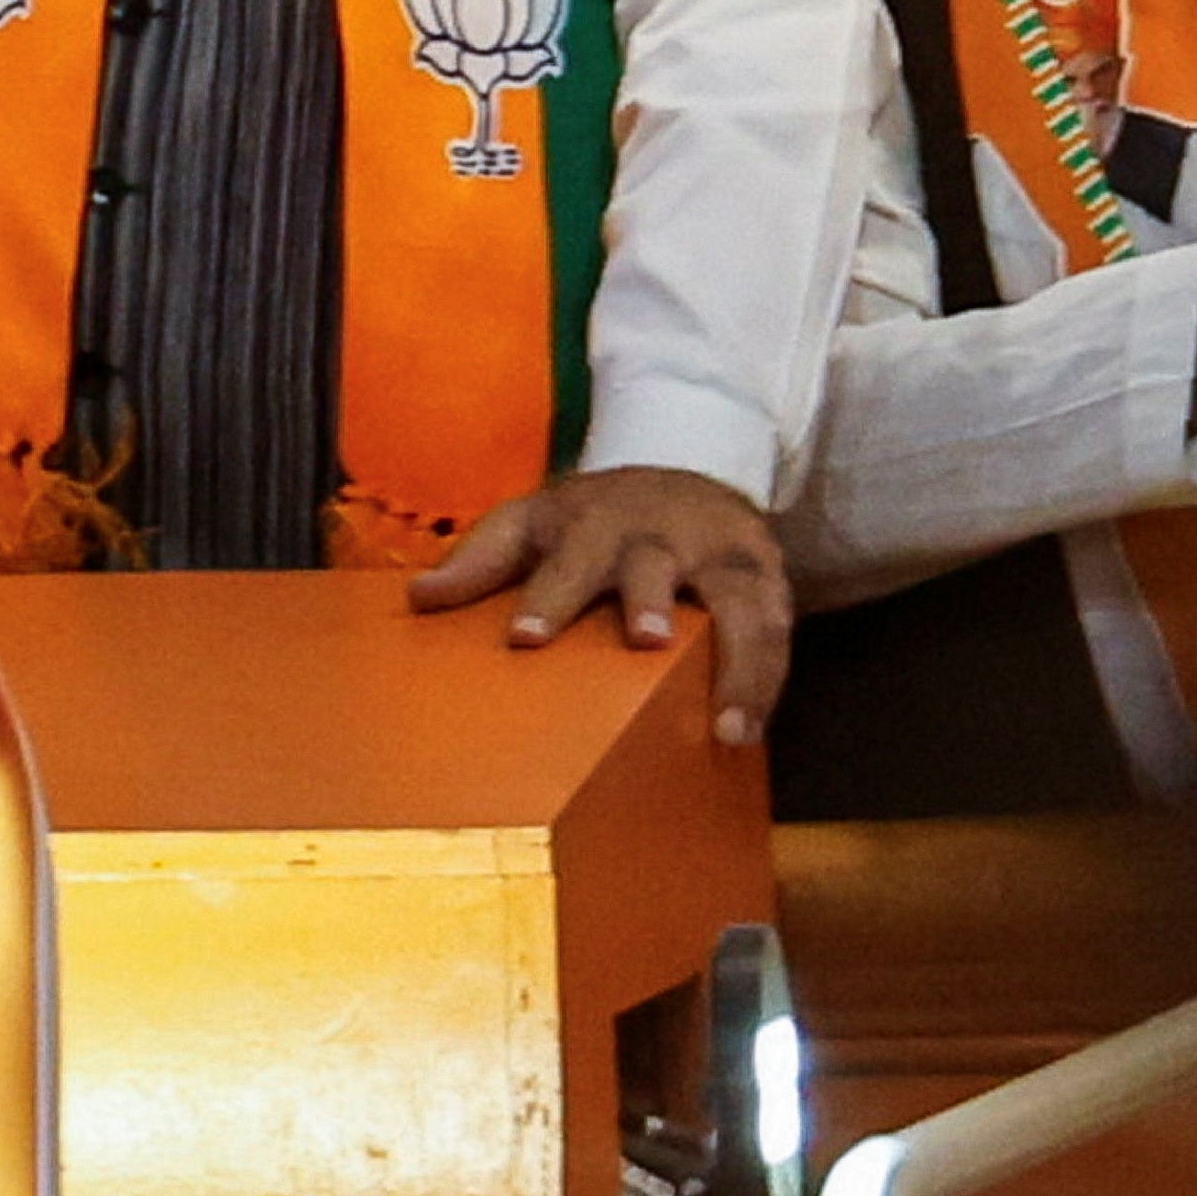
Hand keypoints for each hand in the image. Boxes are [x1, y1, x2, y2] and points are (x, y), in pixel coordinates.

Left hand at [411, 468, 793, 746]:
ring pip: (738, 601)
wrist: (686, 465)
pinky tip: (751, 730)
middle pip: (654, 565)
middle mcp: (659, 535)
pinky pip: (777, 630)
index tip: (524, 638)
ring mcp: (719, 554)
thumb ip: (481, 558)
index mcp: (594, 523)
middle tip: (645, 641)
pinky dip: (768, 680)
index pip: (568, 556)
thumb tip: (419, 599)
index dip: (548, 595)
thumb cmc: (595, 516)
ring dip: (737, 662)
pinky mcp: (765, 575)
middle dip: (648, 600)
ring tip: (728, 727)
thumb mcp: (534, 520)